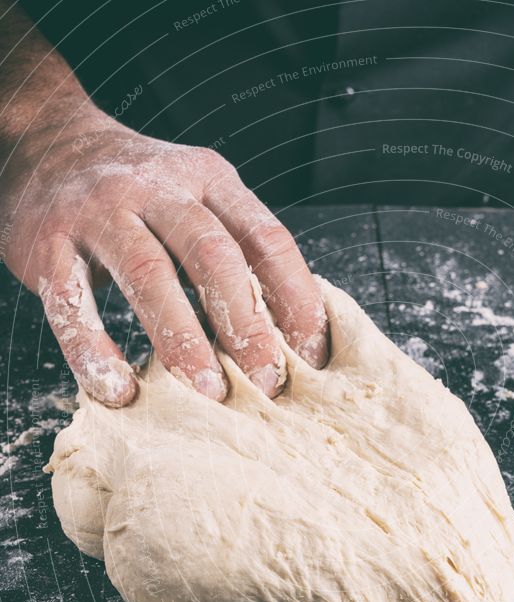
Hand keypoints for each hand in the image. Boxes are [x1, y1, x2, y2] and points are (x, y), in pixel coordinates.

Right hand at [0, 110, 328, 405]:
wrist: (48, 142)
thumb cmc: (143, 191)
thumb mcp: (200, 197)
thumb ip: (239, 247)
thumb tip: (290, 329)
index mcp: (210, 179)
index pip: (267, 238)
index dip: (296, 299)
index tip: (311, 354)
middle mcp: (158, 188)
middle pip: (213, 255)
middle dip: (246, 325)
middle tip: (267, 382)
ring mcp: (100, 212)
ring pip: (149, 274)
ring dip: (182, 339)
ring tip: (207, 391)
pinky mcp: (46, 243)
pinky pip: (72, 303)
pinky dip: (94, 351)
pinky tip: (118, 389)